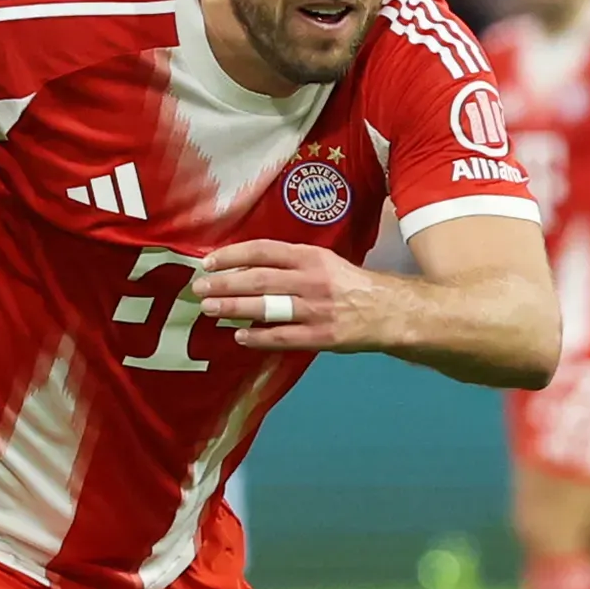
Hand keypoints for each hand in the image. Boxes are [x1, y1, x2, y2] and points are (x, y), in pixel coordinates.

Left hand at [193, 238, 401, 353]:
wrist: (390, 311)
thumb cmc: (350, 286)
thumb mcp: (324, 263)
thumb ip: (291, 264)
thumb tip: (245, 269)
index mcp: (312, 257)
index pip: (264, 250)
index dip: (233, 255)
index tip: (209, 262)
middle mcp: (312, 280)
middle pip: (259, 279)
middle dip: (225, 283)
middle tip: (200, 288)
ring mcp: (316, 310)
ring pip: (267, 308)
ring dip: (234, 308)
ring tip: (211, 309)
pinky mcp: (321, 337)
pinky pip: (282, 337)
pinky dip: (258, 337)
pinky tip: (239, 337)